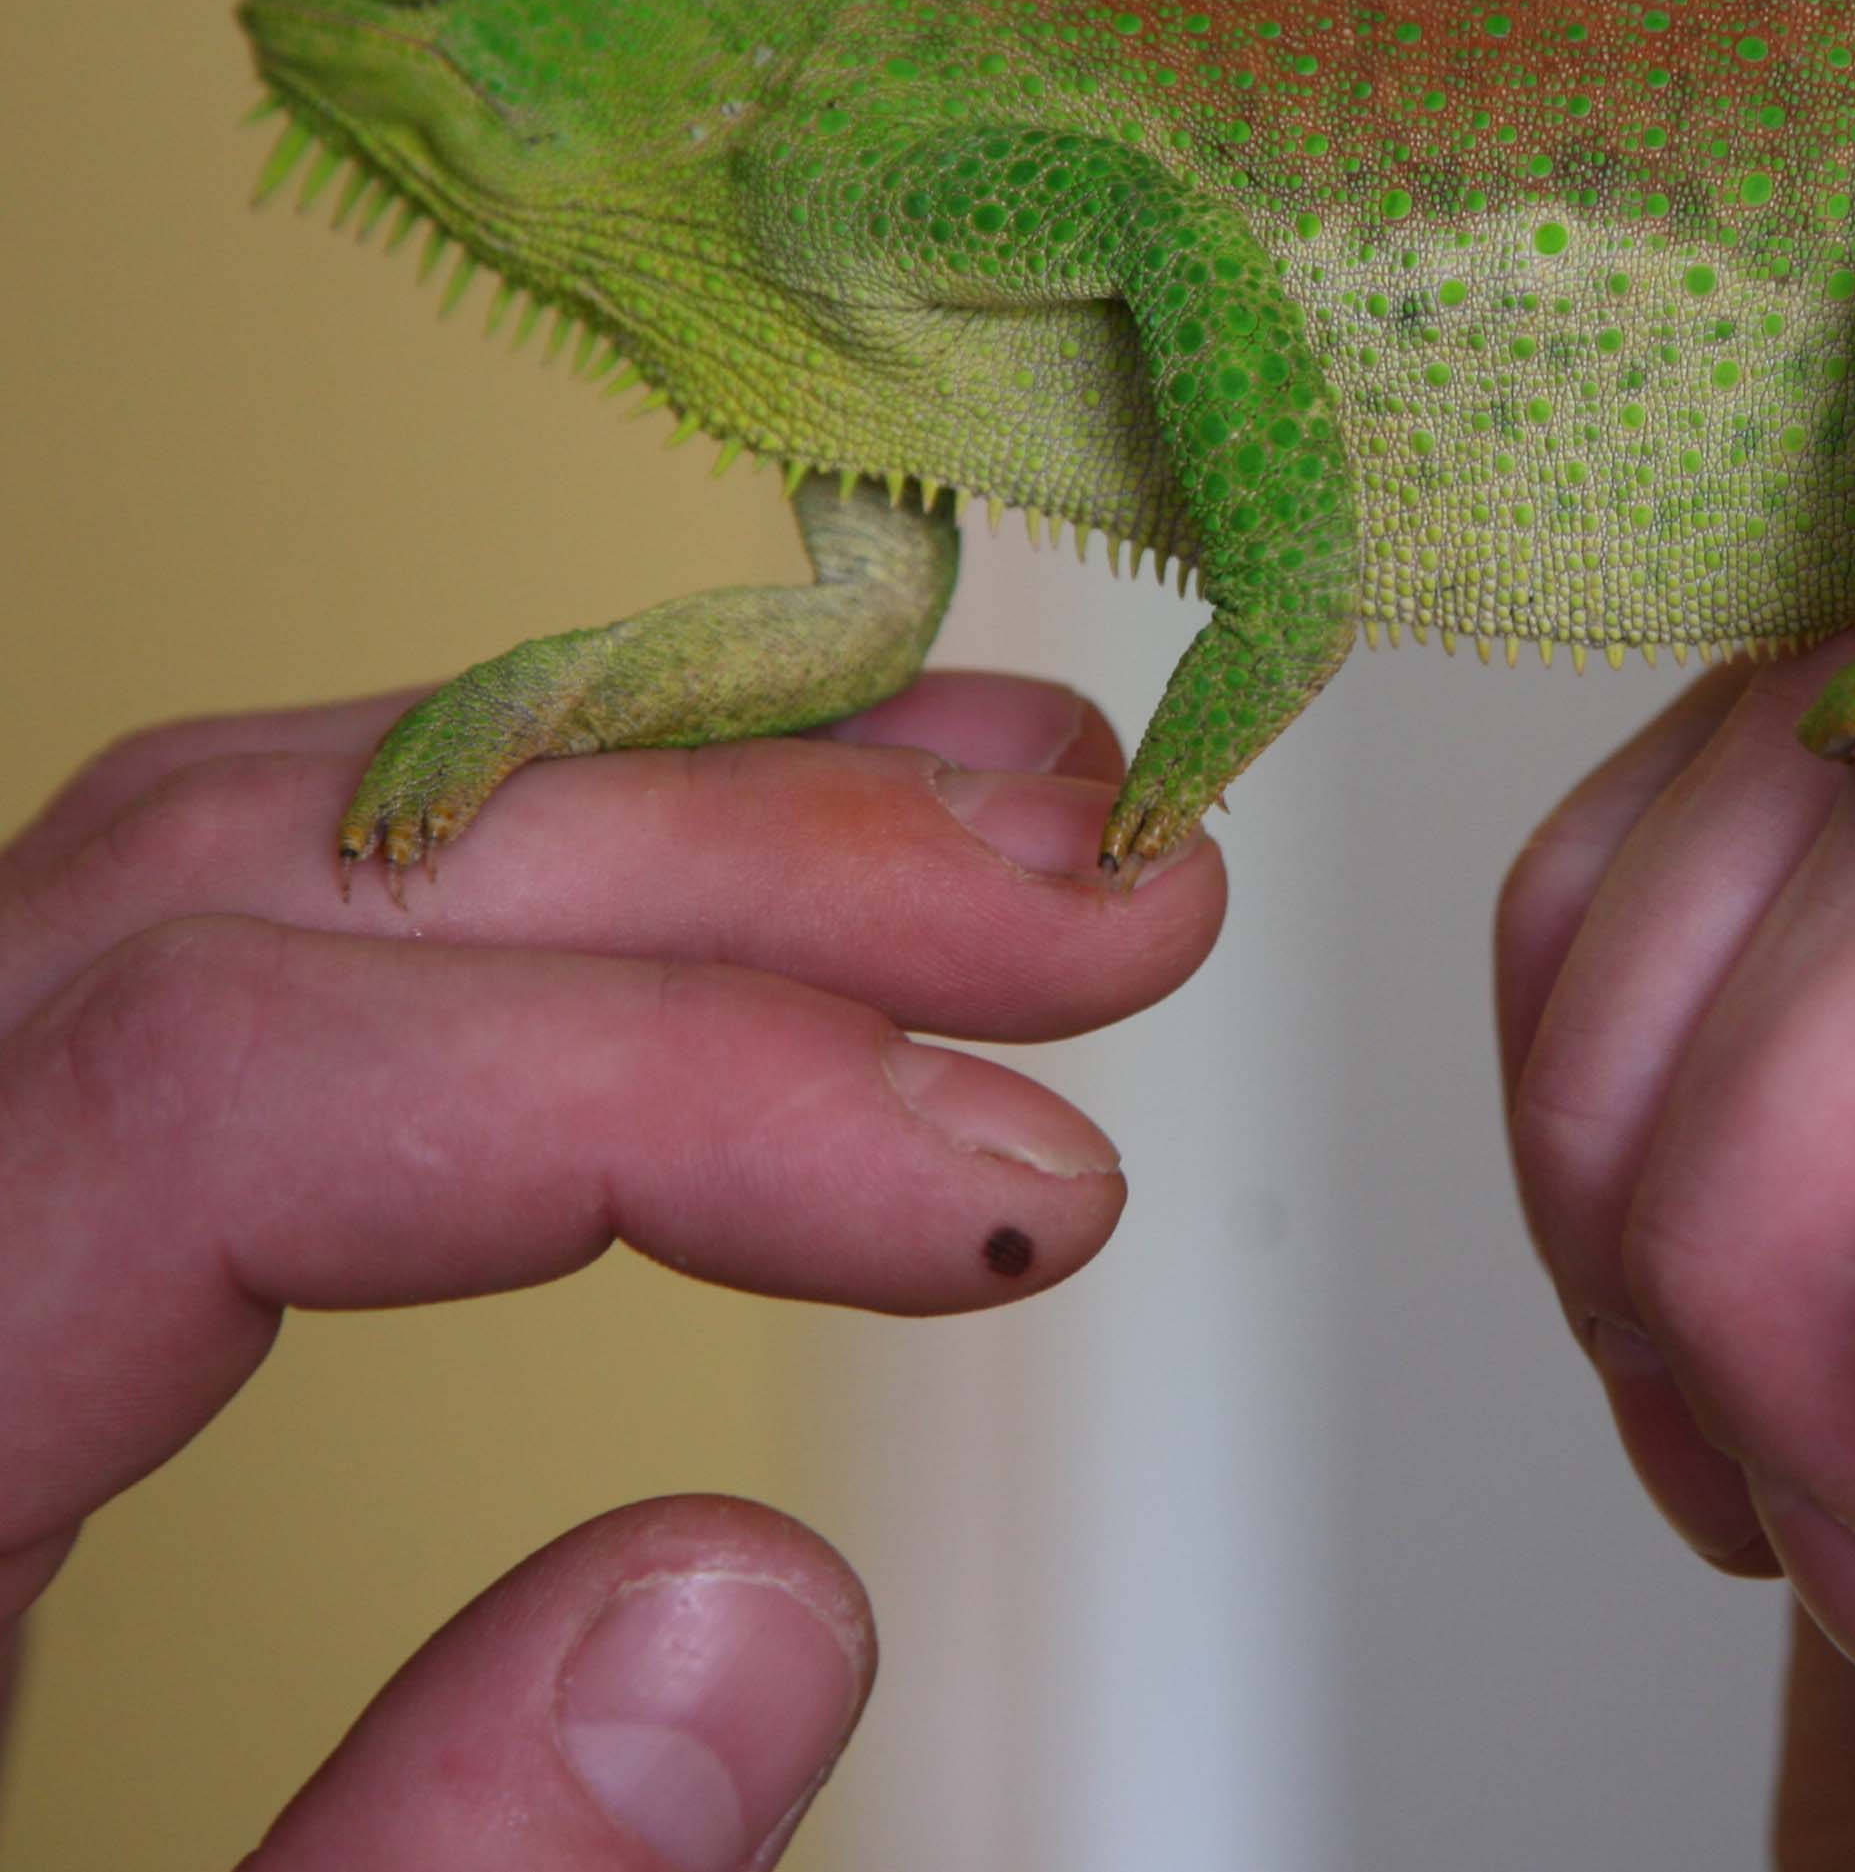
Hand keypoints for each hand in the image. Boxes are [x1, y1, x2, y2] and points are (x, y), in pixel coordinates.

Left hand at [0, 673, 1217, 1867]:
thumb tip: (750, 1606)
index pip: (206, 1090)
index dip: (659, 1083)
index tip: (998, 1185)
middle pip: (241, 885)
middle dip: (731, 863)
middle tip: (1082, 909)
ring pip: (233, 848)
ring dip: (654, 815)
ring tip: (983, 836)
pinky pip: (220, 940)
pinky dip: (526, 883)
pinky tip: (731, 892)